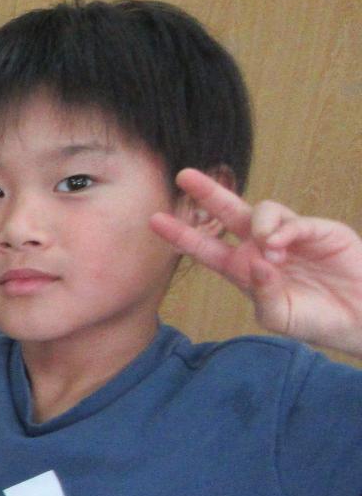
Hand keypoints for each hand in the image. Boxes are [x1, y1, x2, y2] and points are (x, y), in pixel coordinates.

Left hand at [152, 169, 361, 355]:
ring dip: (261, 228)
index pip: (206, 248)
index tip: (155, 219)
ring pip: (262, 211)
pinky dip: (284, 231)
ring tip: (274, 255)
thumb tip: (257, 263)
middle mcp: (262, 248)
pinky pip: (294, 221)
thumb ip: (262, 293)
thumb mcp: (279, 316)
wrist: (358, 317)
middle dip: (208, 194)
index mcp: (244, 270)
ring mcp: (289, 236)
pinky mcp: (317, 230)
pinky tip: (281, 247)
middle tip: (184, 175)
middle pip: (229, 214)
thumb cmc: (316, 320)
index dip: (182, 234)